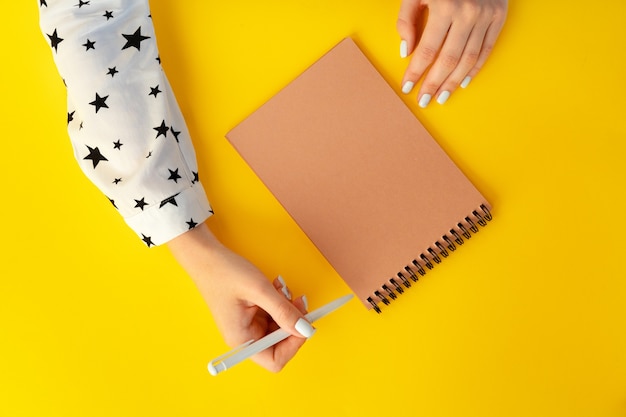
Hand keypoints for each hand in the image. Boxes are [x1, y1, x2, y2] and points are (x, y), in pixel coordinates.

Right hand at [167, 223, 314, 371]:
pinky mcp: (250, 313)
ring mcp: (247, 324)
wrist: (206, 256)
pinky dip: (279, 301)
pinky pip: (272, 314)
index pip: (274, 360)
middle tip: (299, 301)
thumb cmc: (224, 273)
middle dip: (293, 322)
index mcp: (242, 339)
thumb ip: (284, 311)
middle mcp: (244, 336)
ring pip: (279, 326)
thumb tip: (306, 330)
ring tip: (282, 289)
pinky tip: (276, 286)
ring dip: (287, 308)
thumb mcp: (259, 290)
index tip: (304, 324)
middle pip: (279, 342)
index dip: (294, 345)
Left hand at [397, 0, 507, 106]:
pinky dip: (475, 69)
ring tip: (442, 97)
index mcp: (444, 7)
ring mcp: (486, 17)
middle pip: (448, 60)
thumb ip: (407, 20)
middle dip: (434, 84)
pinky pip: (486, 49)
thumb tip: (407, 51)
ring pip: (468, 59)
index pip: (427, 50)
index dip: (416, 72)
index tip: (407, 87)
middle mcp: (467, 14)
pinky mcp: (499, 17)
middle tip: (424, 101)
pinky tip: (463, 82)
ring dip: (453, 83)